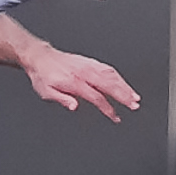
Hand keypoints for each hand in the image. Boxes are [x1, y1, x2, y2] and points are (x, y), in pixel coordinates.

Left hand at [21, 45, 140, 121]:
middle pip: (108, 84)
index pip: (96, 97)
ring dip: (124, 86)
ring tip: (134, 96)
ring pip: (111, 75)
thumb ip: (62, 99)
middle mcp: (83, 72)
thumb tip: (74, 107)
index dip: (107, 108)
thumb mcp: (46, 92)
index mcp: (73, 81)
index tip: (115, 117)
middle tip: (134, 105)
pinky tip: (124, 84)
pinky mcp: (89, 62)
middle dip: (124, 95)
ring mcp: (87, 65)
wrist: (40, 57)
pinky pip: (107, 68)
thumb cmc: (43, 76)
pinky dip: (118, 77)